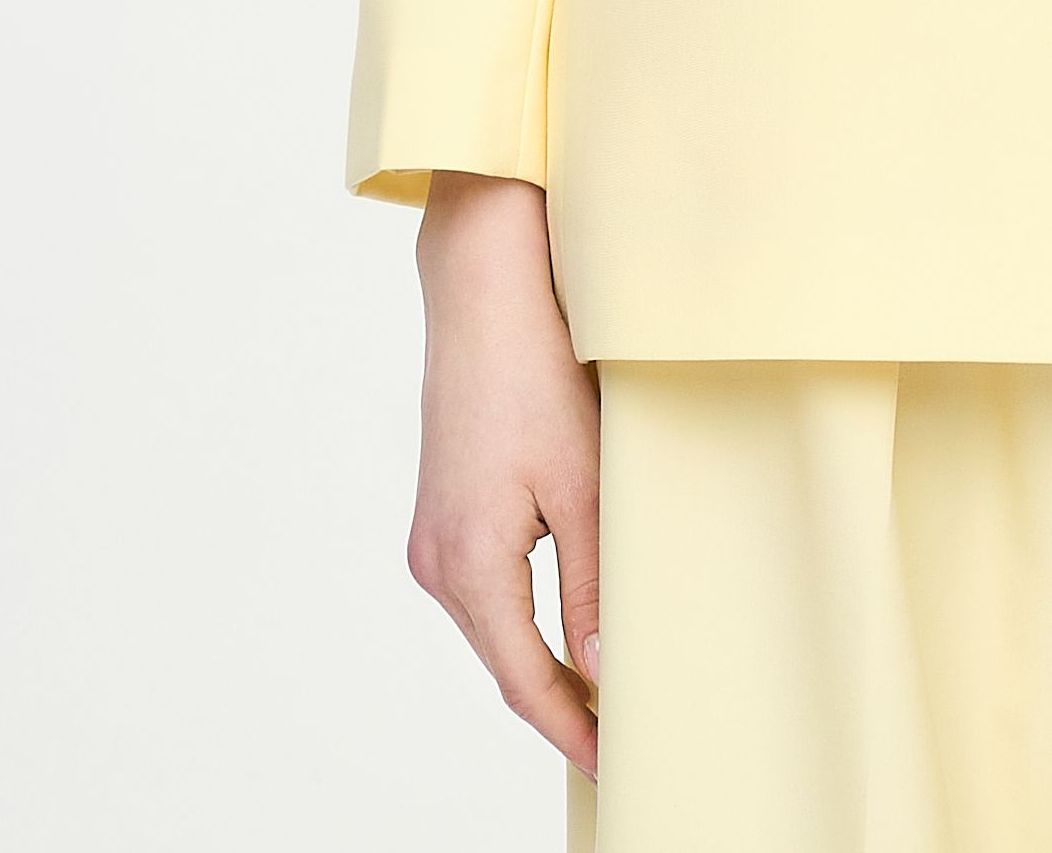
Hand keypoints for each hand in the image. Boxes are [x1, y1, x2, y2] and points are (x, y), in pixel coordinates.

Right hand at [405, 172, 602, 779]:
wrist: (480, 290)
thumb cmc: (532, 373)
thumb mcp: (580, 484)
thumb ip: (593, 582)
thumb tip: (603, 666)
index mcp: (468, 565)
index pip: (524, 681)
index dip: (571, 729)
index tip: (614, 762)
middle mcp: (436, 561)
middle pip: (505, 659)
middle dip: (559, 704)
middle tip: (619, 737)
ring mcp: (432, 536)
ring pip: (494, 625)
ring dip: (541, 658)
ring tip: (603, 689)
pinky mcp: (442, 510)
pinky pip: (485, 586)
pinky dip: (523, 614)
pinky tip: (563, 621)